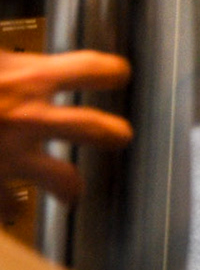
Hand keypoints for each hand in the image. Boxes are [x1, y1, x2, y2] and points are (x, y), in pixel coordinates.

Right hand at [0, 50, 132, 218]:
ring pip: (64, 179)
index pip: (92, 69)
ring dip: (70, 186)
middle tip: (119, 137)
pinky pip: (6, 207)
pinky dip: (6, 208)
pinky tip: (8, 211)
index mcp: (29, 78)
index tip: (117, 76)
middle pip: (97, 129)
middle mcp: (30, 119)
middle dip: (112, 134)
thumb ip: (7, 62)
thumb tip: (12, 58)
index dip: (109, 72)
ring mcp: (12, 157)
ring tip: (71, 193)